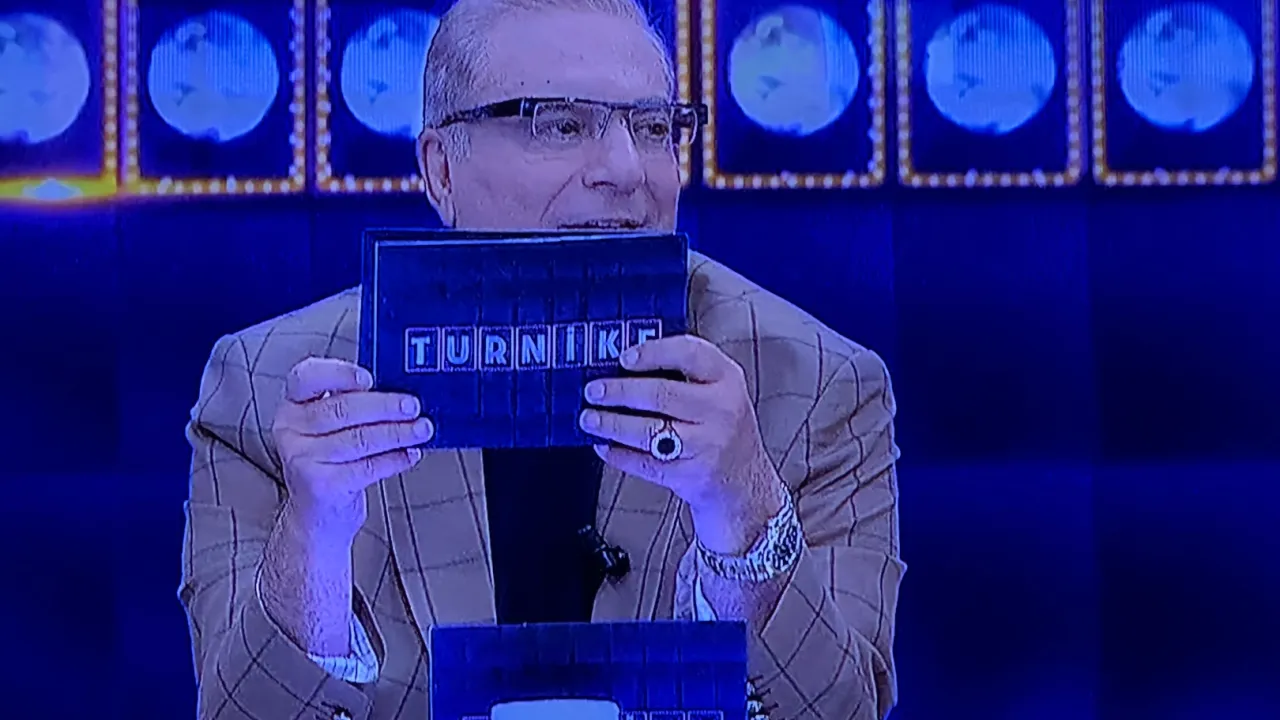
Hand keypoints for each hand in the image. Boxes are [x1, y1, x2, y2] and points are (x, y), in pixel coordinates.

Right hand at [271, 357, 431, 536]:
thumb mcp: (333, 427)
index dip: (339, 373)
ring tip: (421, 430)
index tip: (370, 378)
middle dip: (385, 406)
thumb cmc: (331, 462)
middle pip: (341, 409)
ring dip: (397, 433)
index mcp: (294, 404)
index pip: (307, 377)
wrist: (316, 515)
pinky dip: (394, 459)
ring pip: (358, 439)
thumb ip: (356, 404)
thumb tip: (402, 391)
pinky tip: (409, 454)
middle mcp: (291, 429)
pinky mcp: (319, 486)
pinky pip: (366, 467)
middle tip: (413, 406)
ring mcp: (302, 458)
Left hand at [579, 335, 782, 540]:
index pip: (689, 353)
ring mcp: (708, 446)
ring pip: (649, 431)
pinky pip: (646, 463)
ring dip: (611, 424)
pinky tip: (604, 446)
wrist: (746, 487)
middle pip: (661, 394)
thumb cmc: (724, 433)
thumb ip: (685, 374)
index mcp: (727, 380)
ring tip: (589, 418)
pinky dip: (619, 454)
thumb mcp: (719, 393)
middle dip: (619, 391)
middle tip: (593, 390)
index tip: (623, 357)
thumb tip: (625, 364)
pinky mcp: (692, 477)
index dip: (652, 352)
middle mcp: (721, 410)